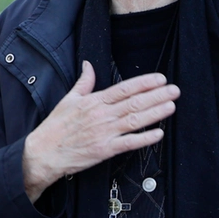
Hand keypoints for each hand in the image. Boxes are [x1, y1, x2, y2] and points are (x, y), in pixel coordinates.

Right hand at [22, 60, 178, 201]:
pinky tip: (158, 133)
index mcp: (94, 101)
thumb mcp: (68, 99)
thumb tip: (88, 65)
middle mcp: (102, 115)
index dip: (144, 83)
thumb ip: (83, 82)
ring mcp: (104, 133)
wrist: (44, 152)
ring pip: (135, 120)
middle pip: (135, 102)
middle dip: (157, 95)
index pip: (124, 89)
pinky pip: (129, 143)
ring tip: (171, 106)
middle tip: (174, 90)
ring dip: (156, 113)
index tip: (160, 79)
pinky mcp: (105, 150)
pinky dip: (144, 138)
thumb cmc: (55, 127)